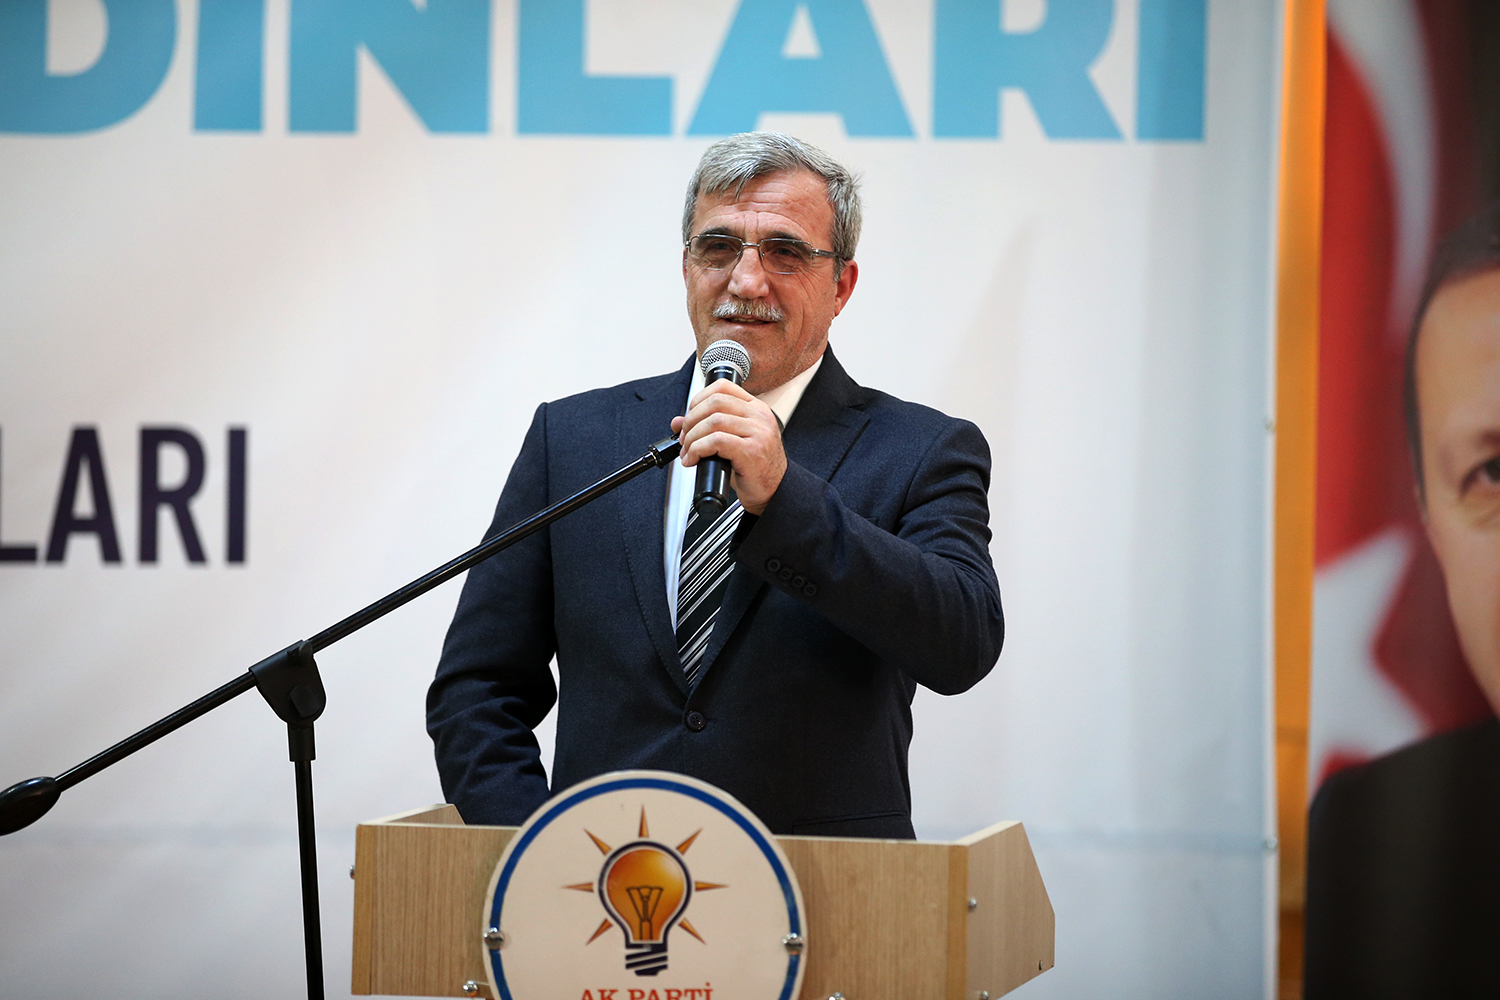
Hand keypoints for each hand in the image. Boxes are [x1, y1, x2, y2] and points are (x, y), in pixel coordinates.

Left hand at [670, 379, 785, 515]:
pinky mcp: (752, 451)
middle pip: (715, 402)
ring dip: (692, 438)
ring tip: (688, 451)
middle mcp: (759, 416)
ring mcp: (758, 432)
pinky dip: (698, 449)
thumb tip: (678, 422)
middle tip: (684, 438)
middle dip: (691, 420)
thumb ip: (707, 428)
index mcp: (755, 409)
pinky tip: (694, 459)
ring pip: (713, 421)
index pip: (722, 387)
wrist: (774, 490)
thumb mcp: (731, 442)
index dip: (699, 399)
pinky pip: (716, 441)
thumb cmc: (755, 468)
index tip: (690, 416)